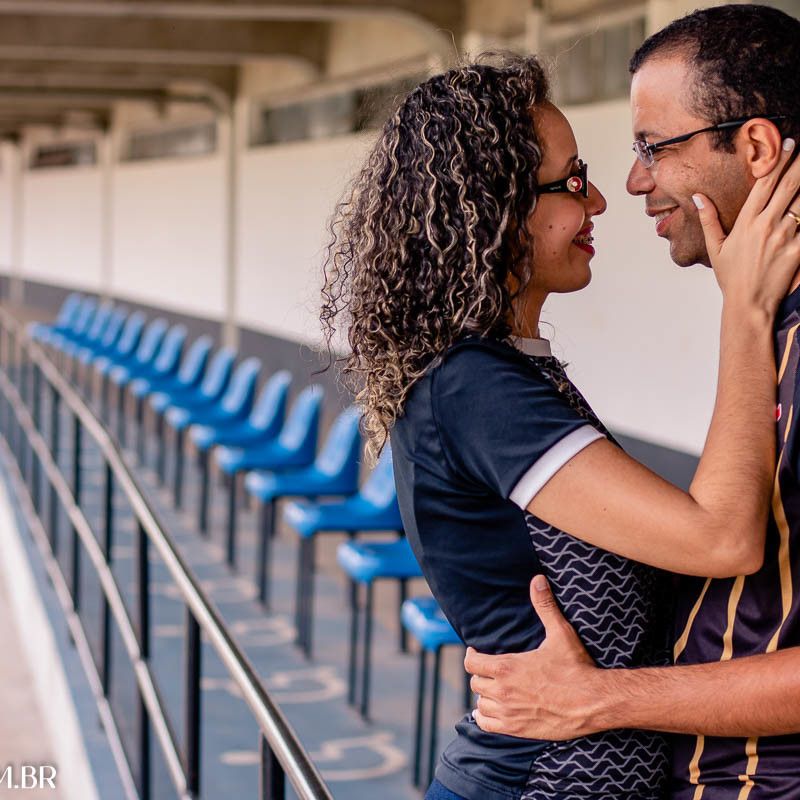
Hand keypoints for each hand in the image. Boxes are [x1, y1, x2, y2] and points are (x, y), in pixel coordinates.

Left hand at [464, 575, 602, 740]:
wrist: (592, 703)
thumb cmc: (576, 668)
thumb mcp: (560, 633)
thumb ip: (545, 606)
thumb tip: (537, 581)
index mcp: (507, 667)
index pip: (472, 663)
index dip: (472, 656)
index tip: (477, 653)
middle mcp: (503, 691)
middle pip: (475, 683)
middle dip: (480, 675)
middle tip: (489, 670)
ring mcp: (509, 713)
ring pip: (480, 704)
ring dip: (485, 696)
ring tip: (494, 689)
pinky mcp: (517, 729)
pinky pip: (487, 725)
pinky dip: (485, 717)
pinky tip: (493, 710)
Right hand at [695, 138, 799, 316]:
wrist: (749, 305)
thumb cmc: (731, 278)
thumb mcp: (715, 249)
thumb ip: (708, 220)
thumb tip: (698, 197)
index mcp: (746, 222)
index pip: (765, 184)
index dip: (778, 161)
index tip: (788, 144)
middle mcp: (767, 225)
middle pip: (789, 185)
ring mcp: (785, 237)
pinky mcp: (799, 249)